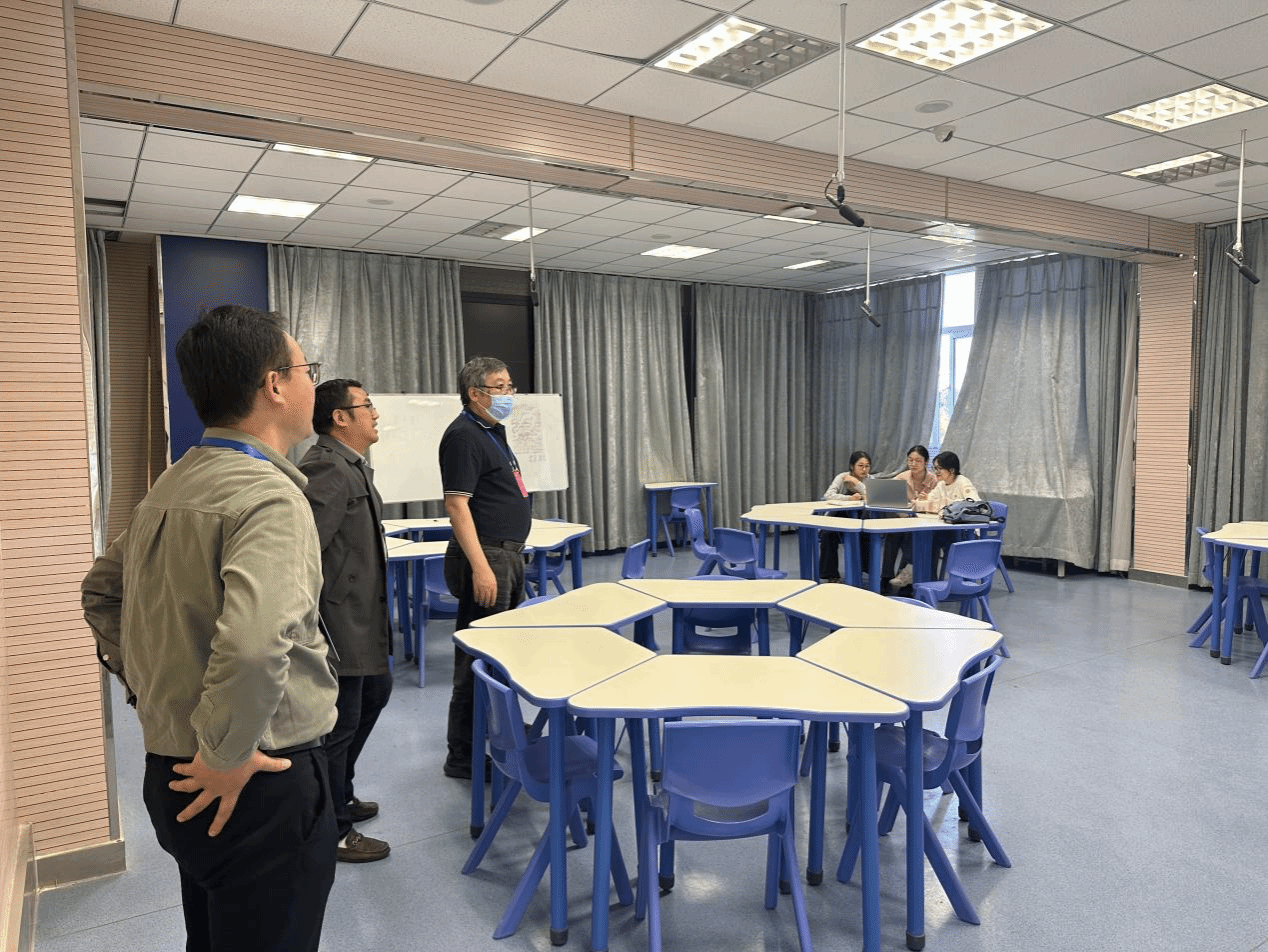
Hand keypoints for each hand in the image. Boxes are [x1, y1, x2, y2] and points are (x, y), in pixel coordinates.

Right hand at [169, 750, 291, 835]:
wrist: (229, 750)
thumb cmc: (245, 758)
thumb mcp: (260, 762)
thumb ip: (273, 765)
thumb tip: (288, 765)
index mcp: (230, 791)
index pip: (225, 811)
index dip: (219, 823)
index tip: (212, 833)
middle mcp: (214, 789)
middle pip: (200, 804)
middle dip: (189, 812)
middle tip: (180, 818)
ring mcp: (202, 779)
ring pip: (188, 787)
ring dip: (179, 786)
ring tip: (171, 786)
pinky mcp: (195, 769)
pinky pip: (185, 770)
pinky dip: (180, 769)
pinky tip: (174, 769)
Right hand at [472, 563, 497, 607]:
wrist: (481, 568)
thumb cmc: (488, 573)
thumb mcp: (493, 579)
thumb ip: (493, 586)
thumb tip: (493, 593)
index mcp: (493, 586)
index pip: (493, 596)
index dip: (492, 601)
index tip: (491, 604)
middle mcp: (488, 587)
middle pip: (487, 598)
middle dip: (487, 603)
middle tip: (486, 606)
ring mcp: (481, 587)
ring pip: (482, 597)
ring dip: (481, 602)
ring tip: (481, 604)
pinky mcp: (476, 586)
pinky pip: (476, 594)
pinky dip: (476, 598)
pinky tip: (476, 601)